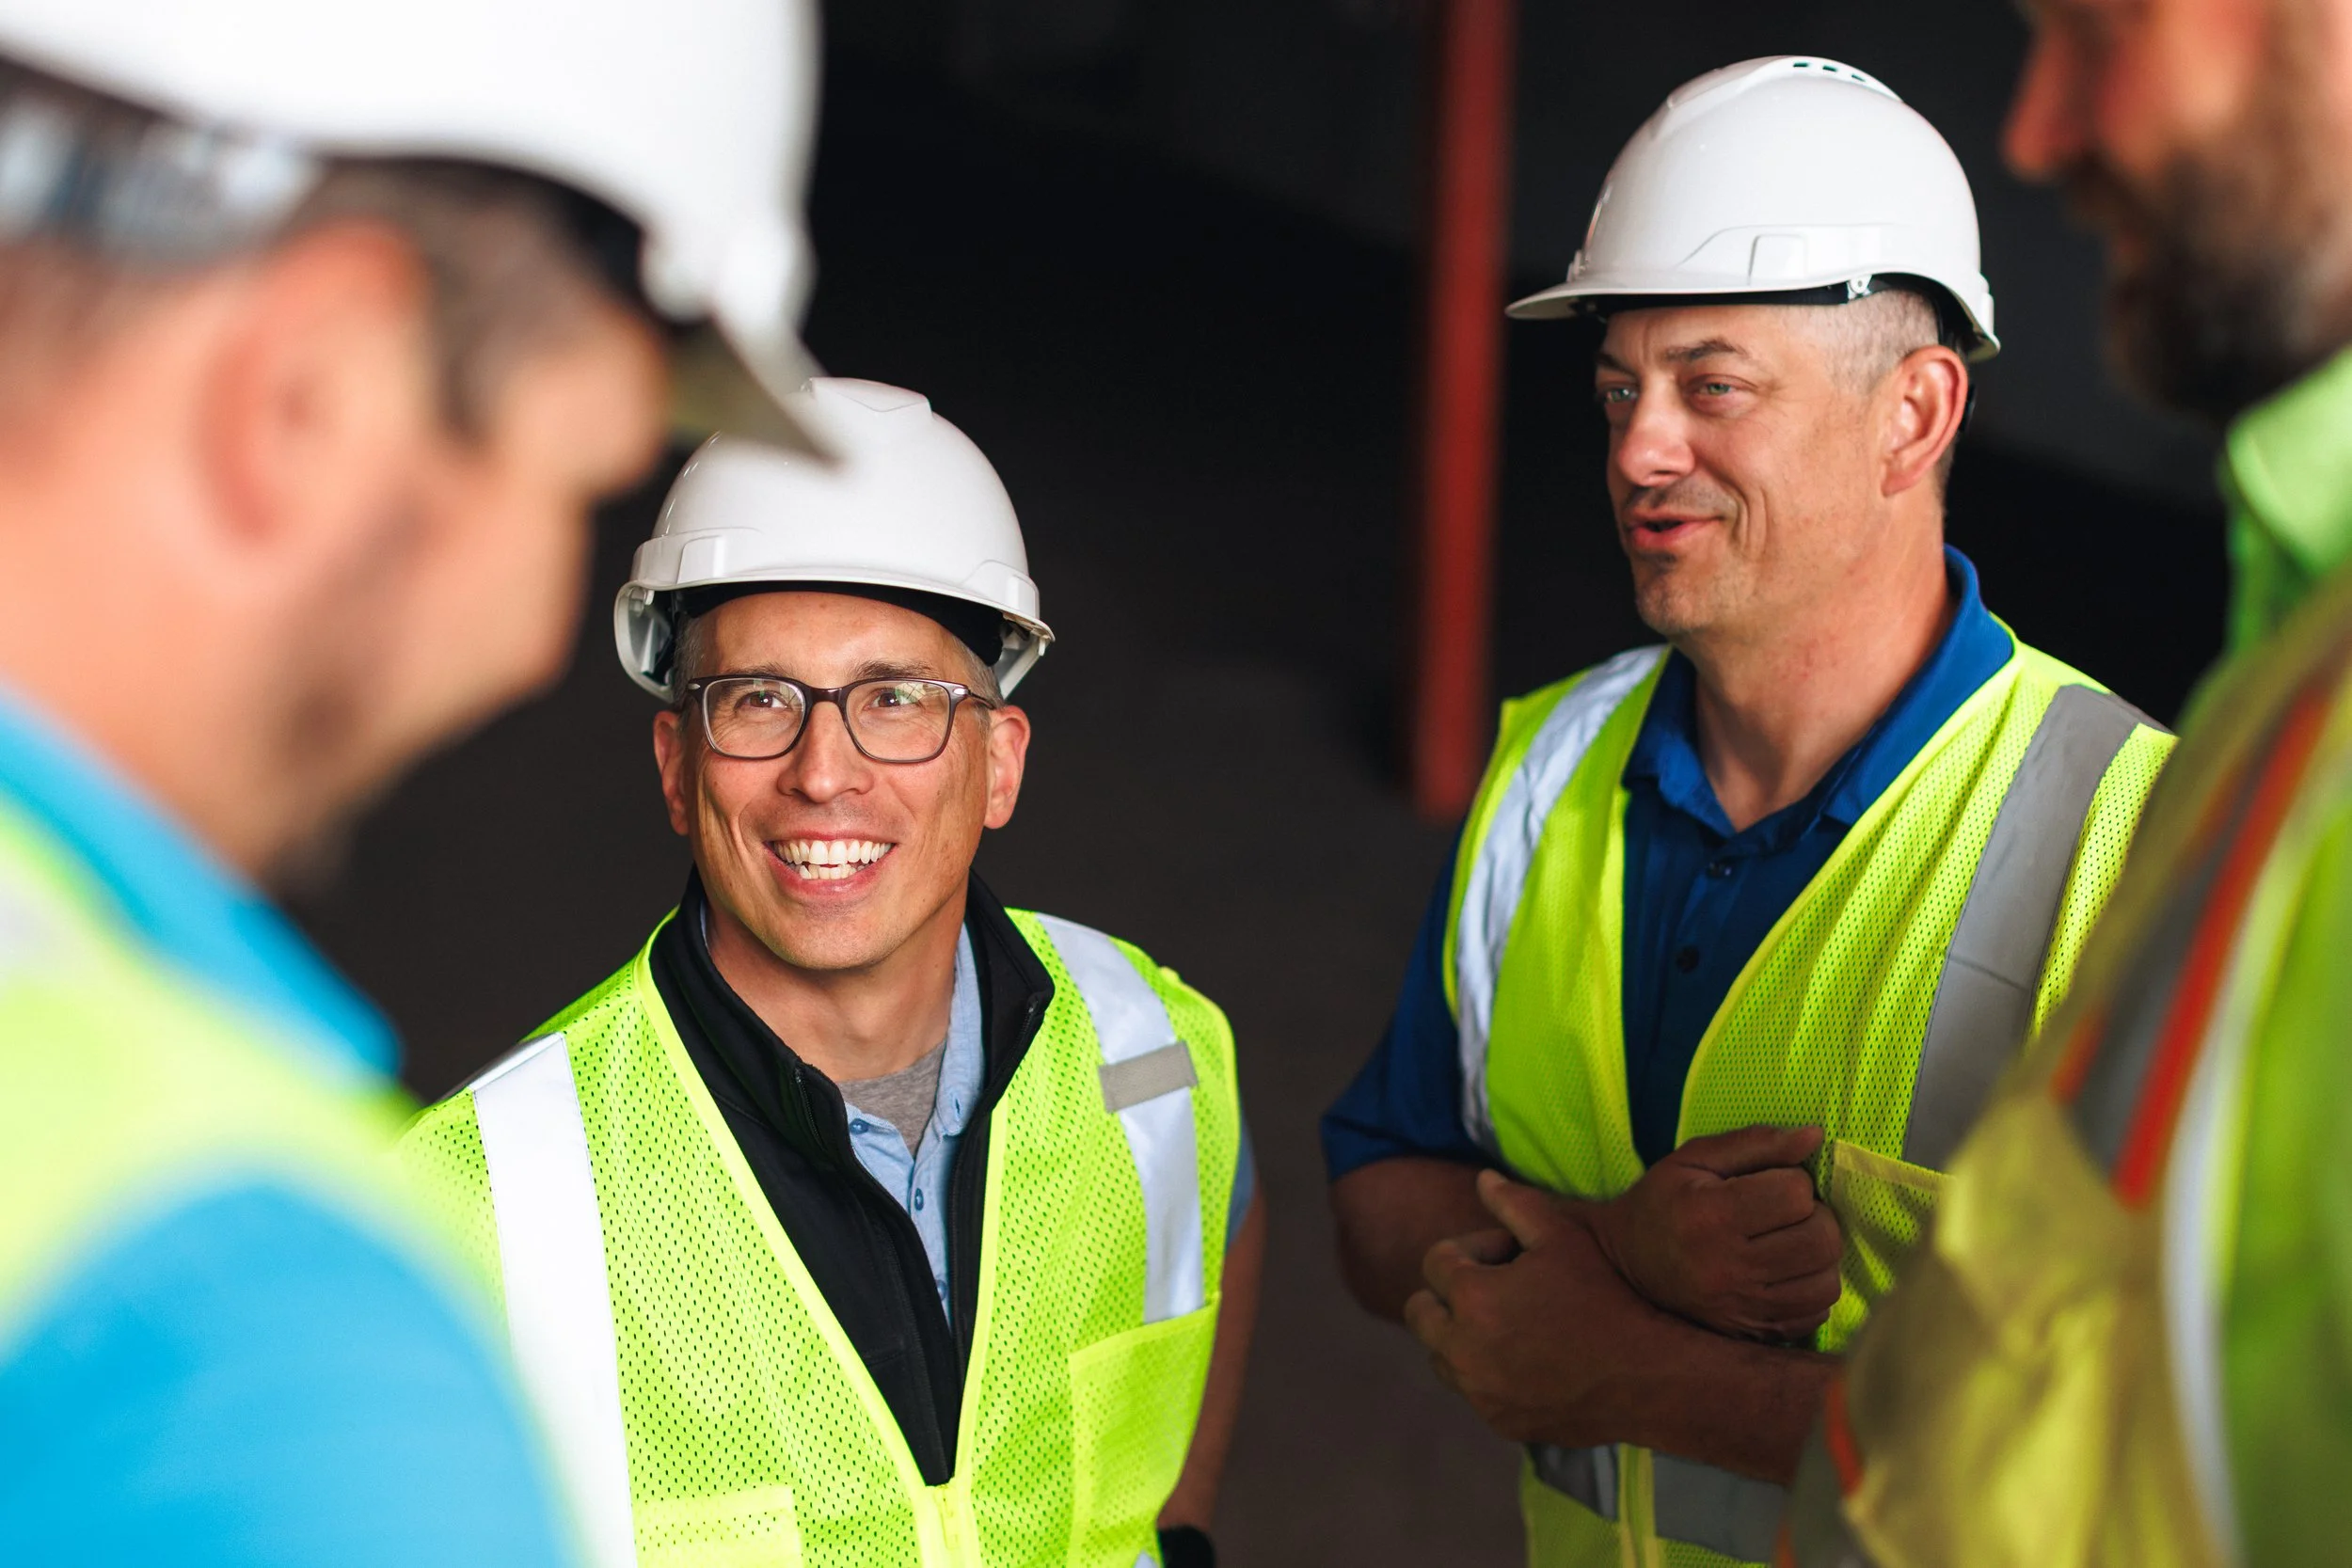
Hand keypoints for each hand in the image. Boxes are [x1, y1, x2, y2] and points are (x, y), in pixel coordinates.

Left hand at [1403, 1171, 1662, 1445]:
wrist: (1647, 1376)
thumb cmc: (1606, 1295)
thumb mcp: (1562, 1236)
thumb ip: (1514, 1204)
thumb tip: (1482, 1180)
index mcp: (1472, 1297)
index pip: (1436, 1261)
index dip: (1473, 1249)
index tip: (1510, 1254)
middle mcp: (1461, 1348)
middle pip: (1420, 1311)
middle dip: (1448, 1293)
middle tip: (1495, 1288)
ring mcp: (1478, 1391)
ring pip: (1440, 1355)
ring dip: (1460, 1335)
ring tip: (1509, 1324)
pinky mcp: (1497, 1421)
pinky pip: (1471, 1391)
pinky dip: (1484, 1374)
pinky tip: (1527, 1359)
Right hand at [1586, 1124, 1841, 1341]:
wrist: (1627, 1266)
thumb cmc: (1664, 1202)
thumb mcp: (1695, 1159)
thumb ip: (1756, 1142)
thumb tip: (1815, 1136)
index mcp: (1710, 1216)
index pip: (1796, 1195)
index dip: (1793, 1180)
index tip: (1772, 1182)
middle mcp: (1728, 1268)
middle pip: (1821, 1241)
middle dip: (1817, 1217)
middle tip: (1791, 1212)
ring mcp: (1743, 1307)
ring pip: (1826, 1283)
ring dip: (1819, 1256)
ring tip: (1792, 1241)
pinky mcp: (1754, 1333)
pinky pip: (1816, 1313)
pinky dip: (1811, 1288)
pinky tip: (1786, 1272)